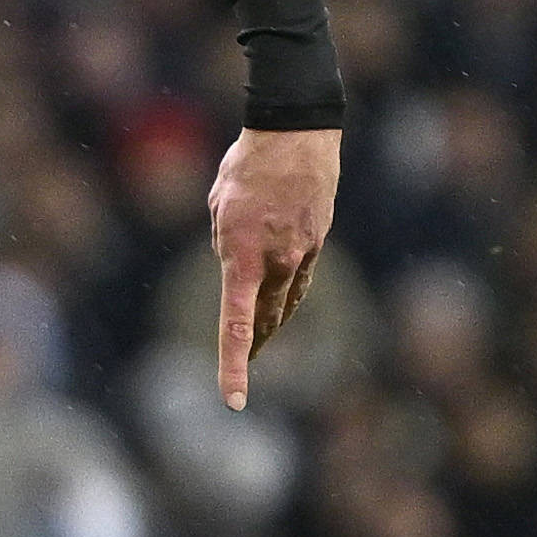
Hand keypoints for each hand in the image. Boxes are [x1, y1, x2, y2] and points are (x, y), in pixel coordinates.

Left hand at [205, 124, 341, 411]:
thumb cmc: (247, 167)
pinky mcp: (318, 241)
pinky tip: (281, 304)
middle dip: (250, 345)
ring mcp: (302, 253)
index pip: (234, 324)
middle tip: (240, 369)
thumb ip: (224, 243)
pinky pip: (300, 278)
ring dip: (270, 323)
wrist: (296, 136)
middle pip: (262, 320)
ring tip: (256, 344)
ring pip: (284, 302)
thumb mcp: (217, 206)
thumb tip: (236, 265)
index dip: (233, 366)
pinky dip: (288, 293)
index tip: (235, 401)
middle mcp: (276, 262)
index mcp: (243, 255)